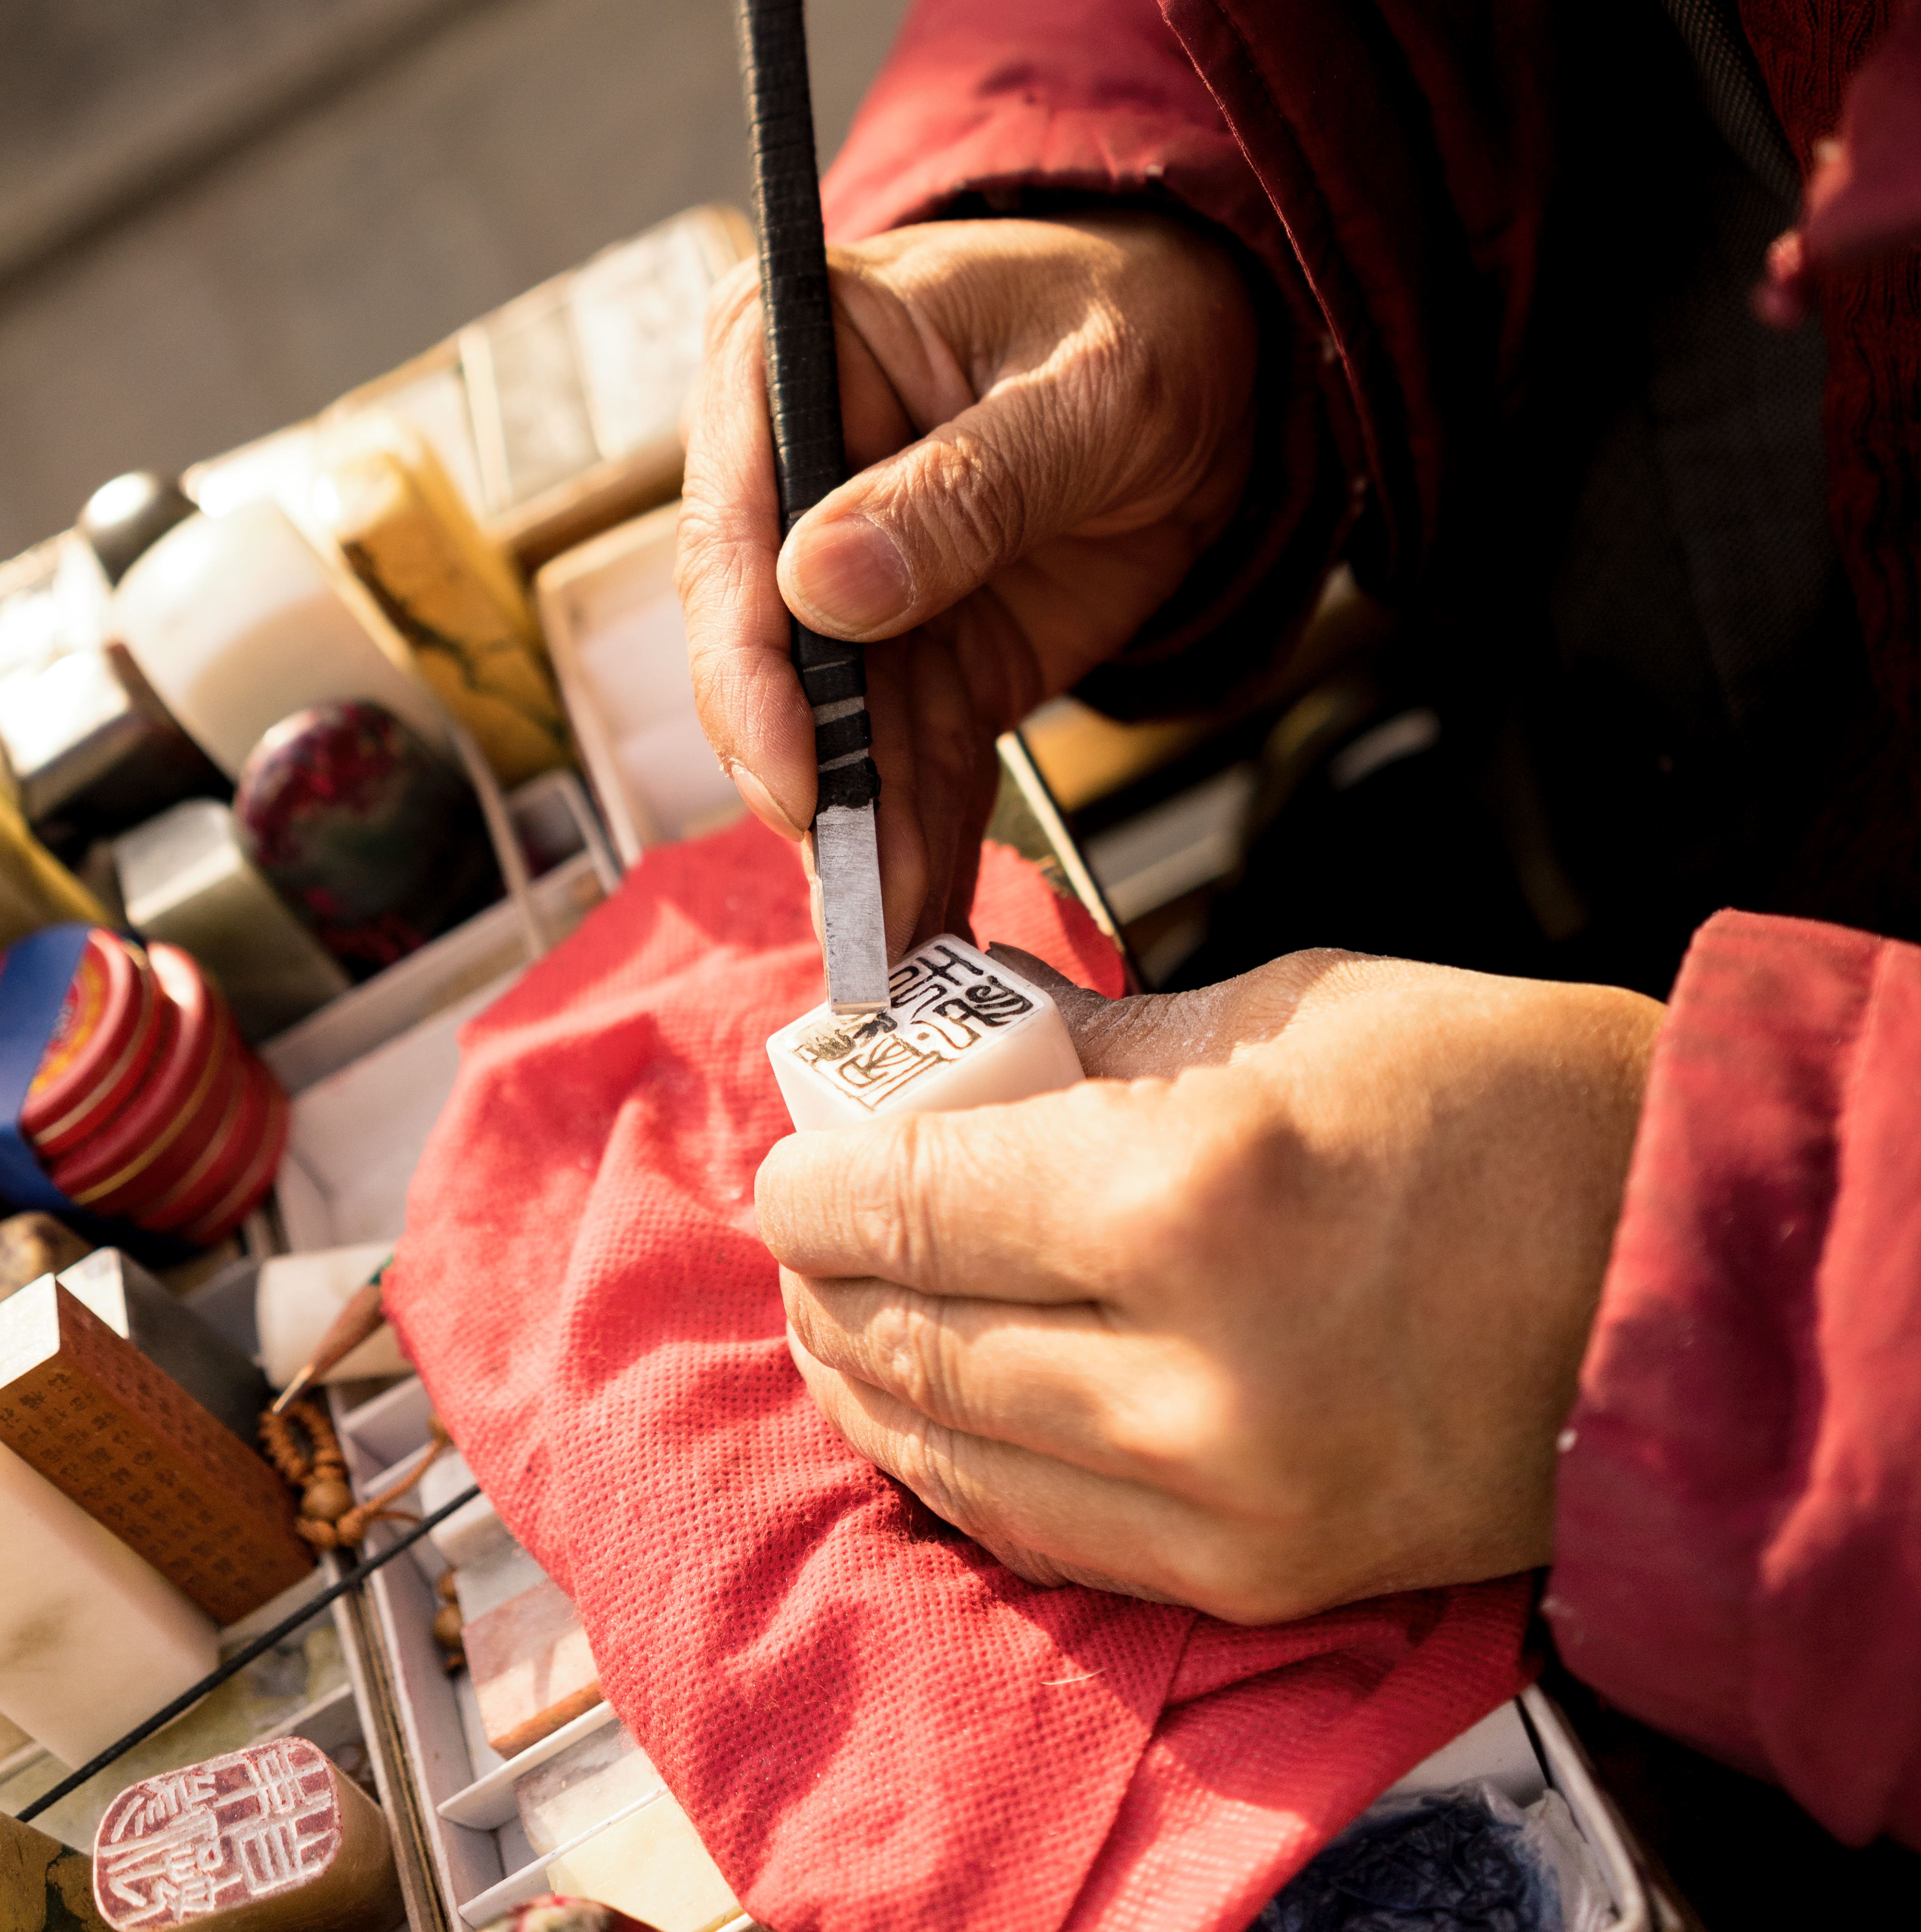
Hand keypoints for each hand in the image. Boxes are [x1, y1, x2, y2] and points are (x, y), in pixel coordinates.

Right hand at [677, 212, 1258, 954]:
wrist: (1228, 357)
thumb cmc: (1145, 320)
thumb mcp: (1087, 391)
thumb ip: (967, 485)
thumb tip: (821, 584)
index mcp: (784, 359)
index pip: (732, 532)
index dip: (753, 668)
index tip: (795, 774)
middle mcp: (787, 472)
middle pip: (761, 653)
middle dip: (810, 783)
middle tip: (853, 899)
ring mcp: (842, 573)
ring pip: (832, 728)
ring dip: (865, 837)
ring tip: (896, 942)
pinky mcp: (914, 645)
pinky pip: (905, 752)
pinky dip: (919, 833)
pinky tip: (929, 911)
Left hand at [757, 947, 1662, 1618]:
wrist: (1670, 1252)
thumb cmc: (1491, 1098)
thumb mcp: (1269, 1014)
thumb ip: (1086, 1053)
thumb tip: (943, 1073)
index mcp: (1186, 1195)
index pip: (908, 1207)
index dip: (814, 1183)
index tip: (790, 1163)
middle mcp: (1193, 1372)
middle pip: (909, 1344)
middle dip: (823, 1286)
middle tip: (807, 1235)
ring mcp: (1232, 1499)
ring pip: (957, 1462)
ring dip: (873, 1387)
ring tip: (846, 1319)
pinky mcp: (1270, 1575)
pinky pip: (1053, 1541)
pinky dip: (967, 1473)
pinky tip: (938, 1413)